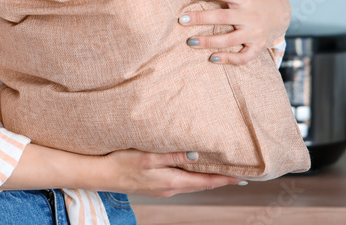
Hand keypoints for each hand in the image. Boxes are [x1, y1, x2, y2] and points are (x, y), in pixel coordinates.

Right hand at [101, 149, 244, 196]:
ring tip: (220, 171)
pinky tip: (192, 170)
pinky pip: (181, 183)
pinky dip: (193, 178)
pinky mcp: (155, 186)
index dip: (226, 179)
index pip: (206, 182)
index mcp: (172, 182)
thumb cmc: (122, 162)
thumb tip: (197, 155)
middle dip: (220, 179)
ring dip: (207, 179)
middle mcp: (170, 188)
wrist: (101, 175)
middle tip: (238, 173)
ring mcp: (162, 189)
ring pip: (192, 184)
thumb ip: (173, 155)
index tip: (244, 178)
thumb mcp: (148, 156)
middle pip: (202, 185)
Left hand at [176, 0, 290, 64]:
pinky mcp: (256, 47)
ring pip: (230, 40)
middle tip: (180, 19)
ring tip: (190, 41)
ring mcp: (253, 33)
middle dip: (201, 18)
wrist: (284, 14)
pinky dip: (229, 59)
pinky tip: (211, 59)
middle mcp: (248, 15)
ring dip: (210, 42)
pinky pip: (243, 57)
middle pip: (222, 17)